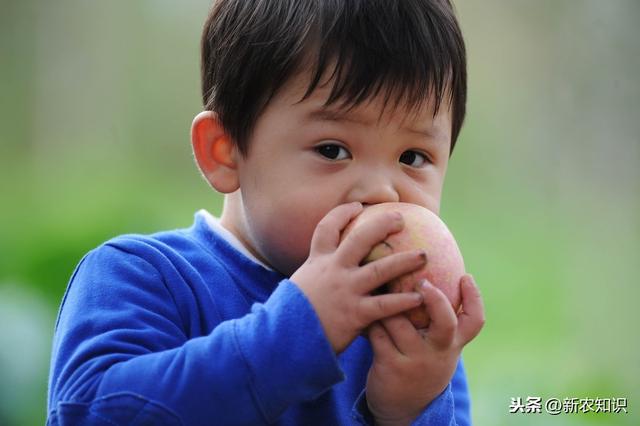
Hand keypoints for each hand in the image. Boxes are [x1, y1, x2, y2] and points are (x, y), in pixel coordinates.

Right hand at [290, 202, 427, 353]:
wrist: (283, 341)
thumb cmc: (291, 316)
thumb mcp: (299, 286)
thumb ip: (315, 276)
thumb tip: (325, 272)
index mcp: (317, 262)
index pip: (327, 228)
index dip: (342, 213)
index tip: (357, 205)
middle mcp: (332, 270)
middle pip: (360, 238)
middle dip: (382, 225)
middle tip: (401, 218)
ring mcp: (345, 291)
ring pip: (380, 269)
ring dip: (405, 261)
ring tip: (424, 255)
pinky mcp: (354, 314)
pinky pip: (385, 305)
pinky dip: (403, 301)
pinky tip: (419, 298)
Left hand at [365, 275, 484, 425]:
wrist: (403, 409)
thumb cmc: (420, 363)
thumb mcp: (436, 348)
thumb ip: (437, 320)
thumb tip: (427, 272)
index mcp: (452, 343)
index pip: (474, 320)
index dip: (474, 297)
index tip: (466, 276)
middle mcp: (438, 351)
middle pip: (445, 322)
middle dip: (435, 299)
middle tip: (422, 280)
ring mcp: (415, 360)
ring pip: (399, 320)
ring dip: (386, 302)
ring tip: (377, 285)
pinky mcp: (390, 365)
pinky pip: (377, 332)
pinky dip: (369, 319)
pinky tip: (360, 308)